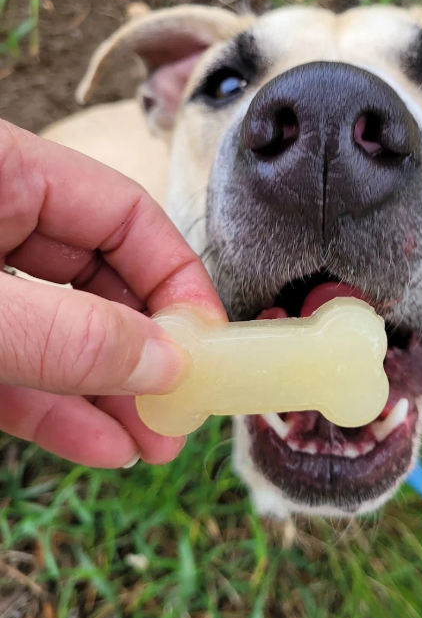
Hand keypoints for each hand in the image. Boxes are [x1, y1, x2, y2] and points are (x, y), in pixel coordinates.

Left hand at [0, 119, 225, 468]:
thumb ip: (65, 333)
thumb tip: (165, 364)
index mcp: (2, 171)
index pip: (124, 214)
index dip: (176, 279)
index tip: (206, 348)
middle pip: (100, 280)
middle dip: (145, 353)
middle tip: (183, 413)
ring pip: (59, 332)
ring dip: (107, 394)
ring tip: (150, 445)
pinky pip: (12, 368)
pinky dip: (52, 409)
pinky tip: (98, 446)